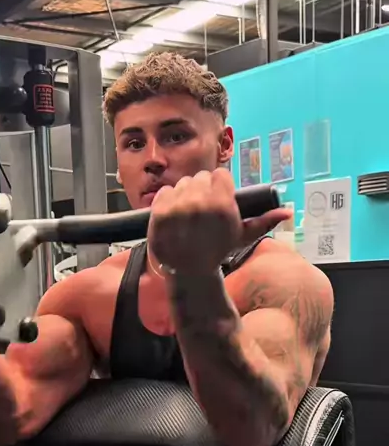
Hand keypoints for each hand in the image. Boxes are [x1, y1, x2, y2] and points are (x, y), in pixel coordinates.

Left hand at [147, 169, 291, 275]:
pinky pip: (165, 191)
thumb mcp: (243, 237)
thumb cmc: (218, 251)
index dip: (220, 187)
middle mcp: (199, 203)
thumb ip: (264, 221)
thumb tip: (288, 211)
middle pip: (201, 177)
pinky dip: (168, 200)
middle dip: (203, 190)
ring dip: (186, 195)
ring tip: (189, 215)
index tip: (218, 200)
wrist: (189, 271)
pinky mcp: (159, 212)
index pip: (220, 174)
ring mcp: (177, 207)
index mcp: (222, 205)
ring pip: (183, 183)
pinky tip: (174, 216)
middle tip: (203, 210)